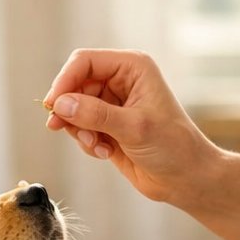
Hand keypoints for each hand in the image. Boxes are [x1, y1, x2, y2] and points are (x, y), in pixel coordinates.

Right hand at [43, 48, 217, 205]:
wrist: (186, 178)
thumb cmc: (173, 147)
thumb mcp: (134, 128)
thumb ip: (96, 114)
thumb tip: (61, 105)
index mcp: (132, 68)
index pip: (85, 62)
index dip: (65, 81)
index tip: (53, 105)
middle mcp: (121, 81)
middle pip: (75, 85)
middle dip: (71, 110)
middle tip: (65, 129)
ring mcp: (113, 105)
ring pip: (74, 109)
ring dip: (80, 130)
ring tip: (98, 145)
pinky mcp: (108, 126)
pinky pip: (81, 128)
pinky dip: (87, 142)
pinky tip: (106, 152)